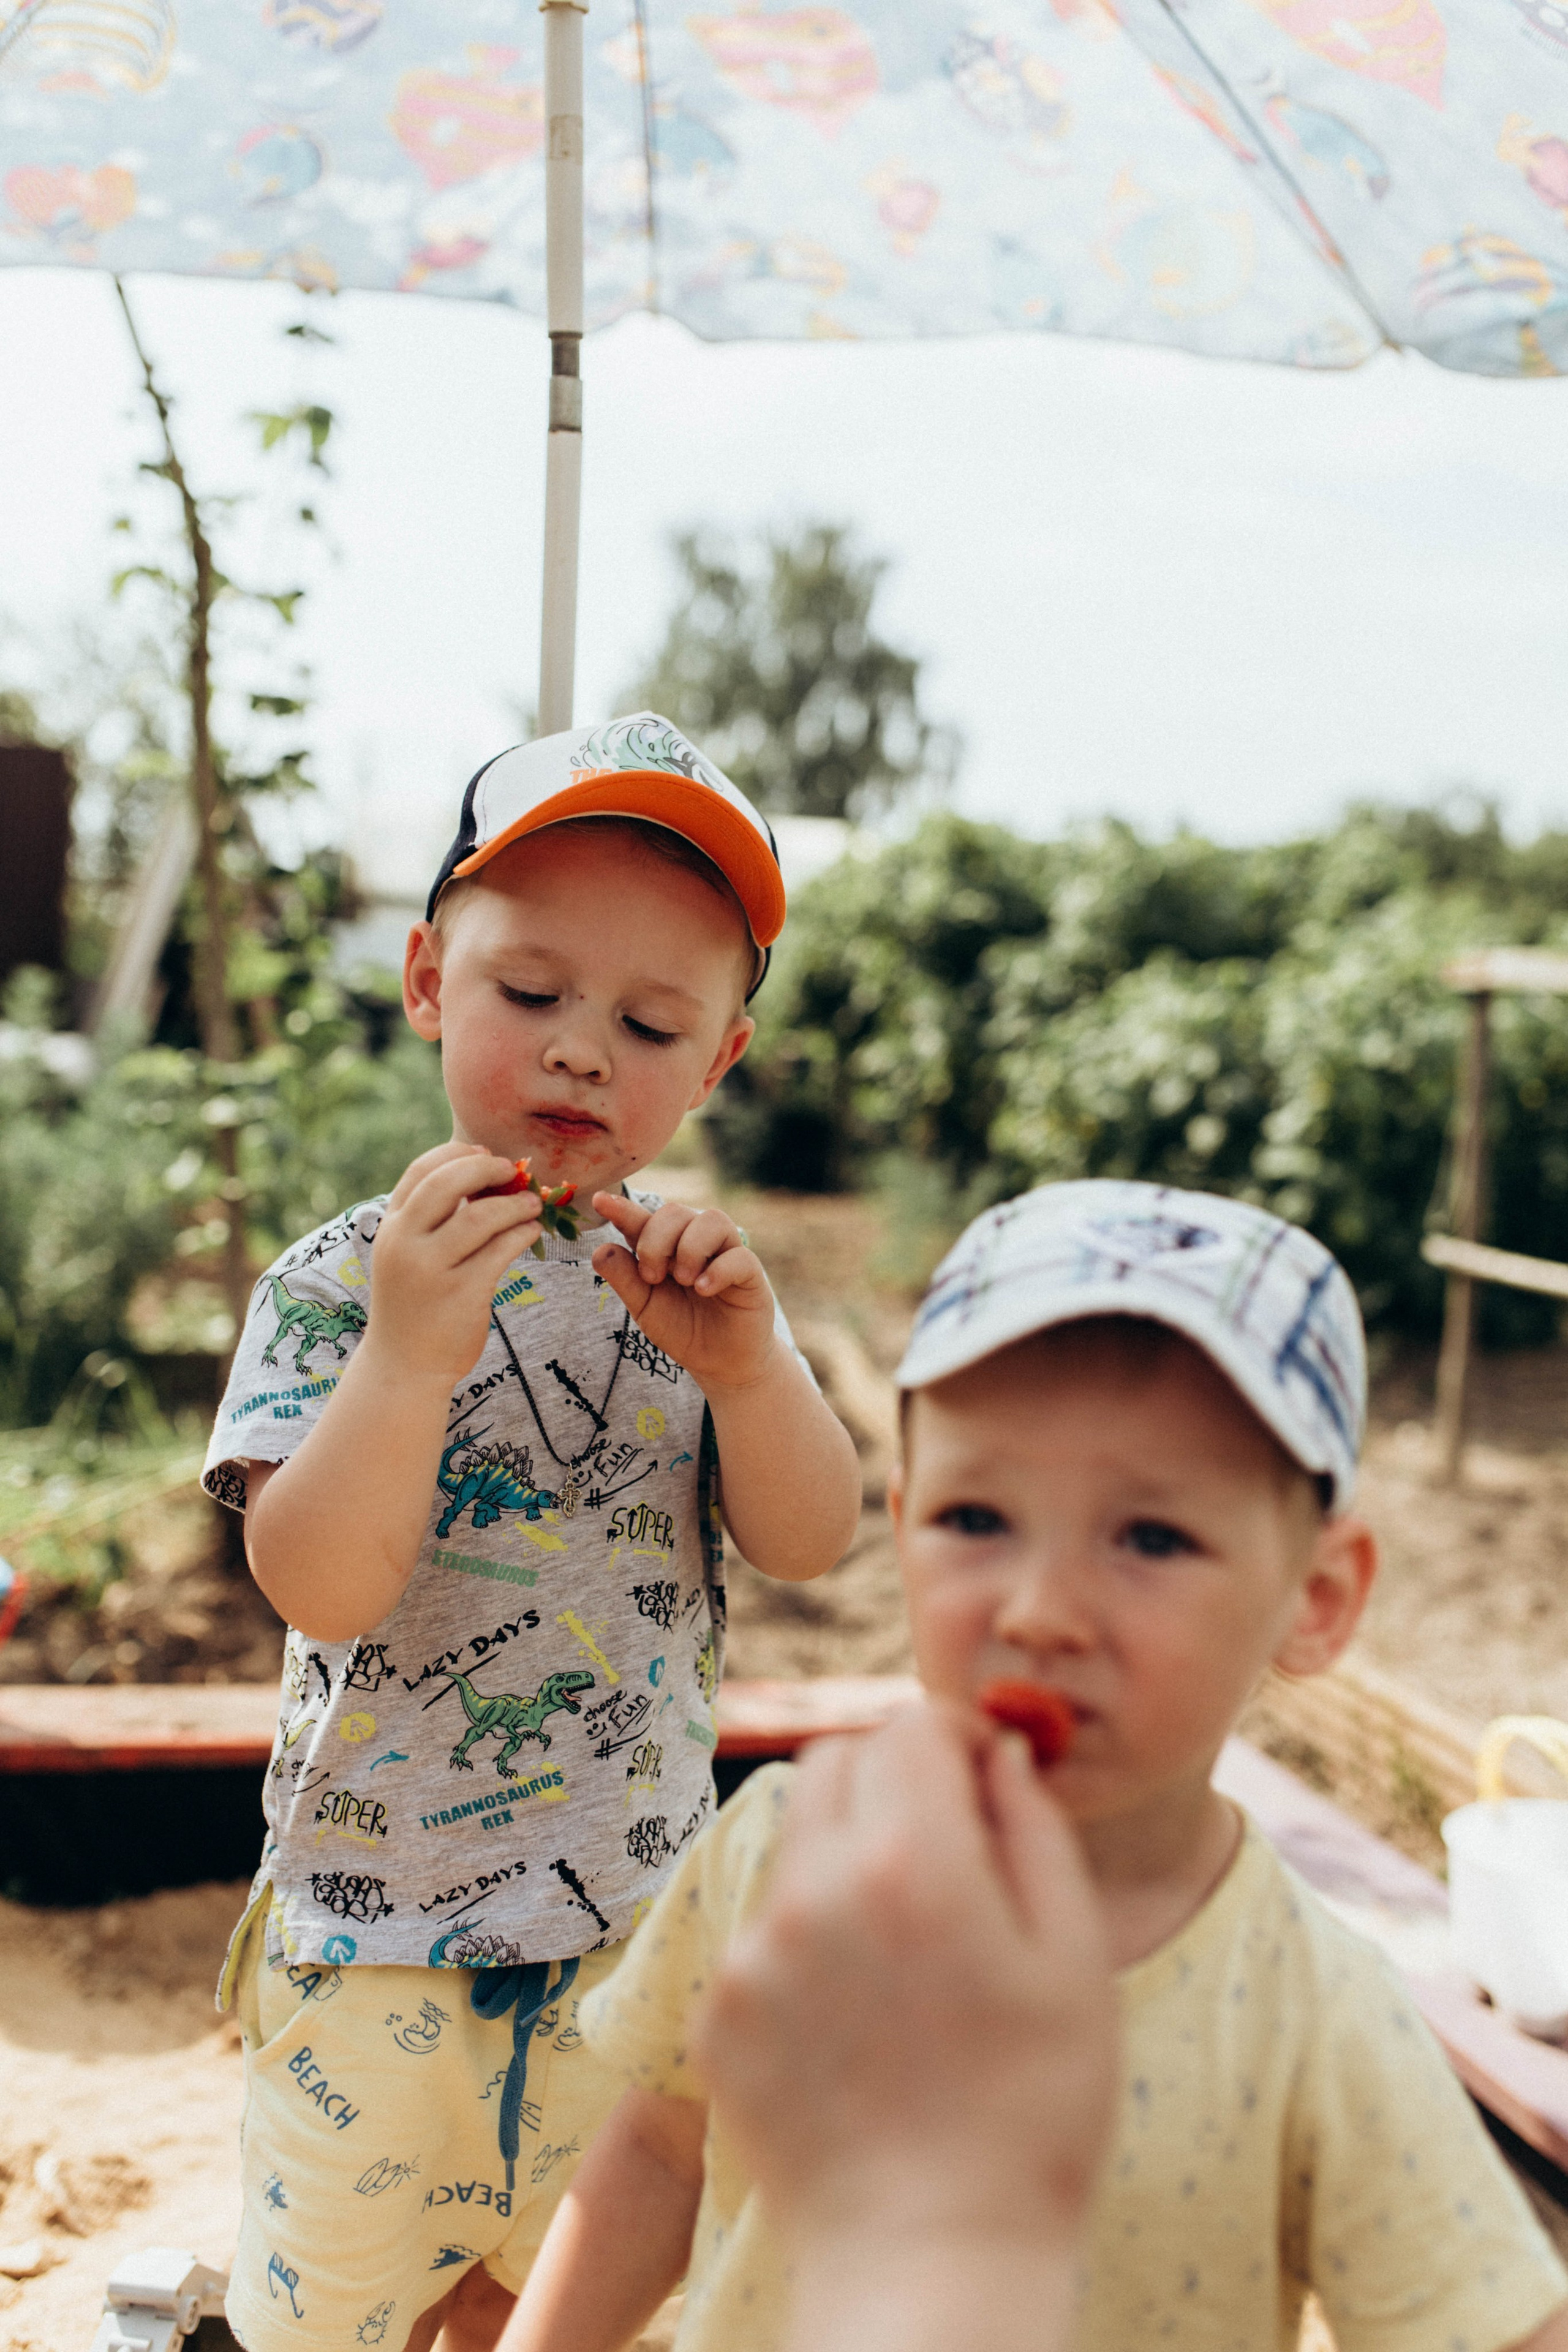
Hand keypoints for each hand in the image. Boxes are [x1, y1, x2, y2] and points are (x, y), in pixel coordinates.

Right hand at [365, 1142, 542, 1389]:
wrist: (404, 1365)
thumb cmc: (415, 1302)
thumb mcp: (408, 1254)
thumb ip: (431, 1218)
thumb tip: (482, 1175)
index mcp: (391, 1227)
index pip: (420, 1171)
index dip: (455, 1154)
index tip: (483, 1153)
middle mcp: (405, 1244)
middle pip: (447, 1184)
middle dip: (486, 1169)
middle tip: (514, 1170)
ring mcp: (432, 1270)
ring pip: (480, 1217)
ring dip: (514, 1204)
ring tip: (533, 1204)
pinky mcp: (462, 1294)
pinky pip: (500, 1251)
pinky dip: (521, 1234)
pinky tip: (531, 1231)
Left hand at [590, 1193, 776, 1391]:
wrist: (720, 1363)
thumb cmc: (683, 1329)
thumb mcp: (645, 1308)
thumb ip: (625, 1279)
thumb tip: (600, 1250)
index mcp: (665, 1248)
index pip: (642, 1220)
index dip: (621, 1208)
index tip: (599, 1201)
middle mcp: (695, 1242)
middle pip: (675, 1212)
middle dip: (656, 1241)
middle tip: (653, 1277)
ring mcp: (725, 1253)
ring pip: (711, 1220)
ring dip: (689, 1248)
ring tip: (684, 1281)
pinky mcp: (751, 1272)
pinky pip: (739, 1255)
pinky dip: (718, 1270)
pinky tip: (704, 1289)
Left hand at [694, 1702, 1117, 2255]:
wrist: (931, 2265)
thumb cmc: (1034, 2117)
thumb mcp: (1075, 1961)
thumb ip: (1034, 1830)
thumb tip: (999, 1751)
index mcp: (913, 1865)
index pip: (910, 1726)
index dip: (954, 1735)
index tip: (980, 1772)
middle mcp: (815, 1890)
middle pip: (836, 1760)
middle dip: (892, 1776)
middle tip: (943, 1842)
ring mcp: (754, 1953)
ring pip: (794, 1840)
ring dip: (847, 1854)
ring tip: (904, 1943)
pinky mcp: (718, 2012)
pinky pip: (762, 1927)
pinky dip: (809, 1936)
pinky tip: (860, 2012)